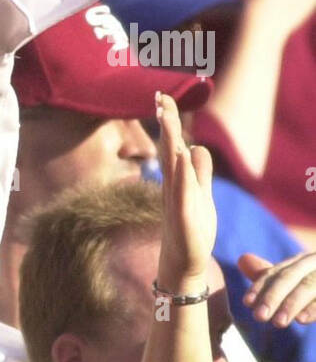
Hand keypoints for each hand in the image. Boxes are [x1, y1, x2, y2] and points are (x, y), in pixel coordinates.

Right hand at [156, 92, 215, 294]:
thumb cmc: (192, 232)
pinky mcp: (183, 216)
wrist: (183, 264)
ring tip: (167, 116)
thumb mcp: (202, 196)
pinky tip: (182, 156)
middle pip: (169, 148)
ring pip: (172, 165)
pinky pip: (182, 190)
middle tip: (160, 97)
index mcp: (178, 180)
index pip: (172, 144)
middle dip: (166, 123)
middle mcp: (174, 186)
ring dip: (170, 140)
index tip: (163, 98)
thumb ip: (200, 173)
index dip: (169, 122)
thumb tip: (197, 148)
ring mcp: (177, 200)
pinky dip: (182, 173)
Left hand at [240, 249, 315, 326]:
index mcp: (304, 261)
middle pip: (292, 276)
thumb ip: (272, 275)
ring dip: (292, 303)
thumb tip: (243, 259)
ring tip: (278, 322)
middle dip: (273, 296)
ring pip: (309, 285)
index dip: (261, 285)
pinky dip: (315, 307)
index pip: (278, 271)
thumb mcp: (297, 279)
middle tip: (258, 316)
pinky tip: (302, 319)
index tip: (247, 303)